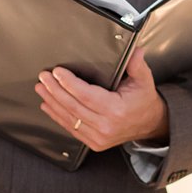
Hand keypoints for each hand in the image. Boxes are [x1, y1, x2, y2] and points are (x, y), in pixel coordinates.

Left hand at [35, 48, 168, 150]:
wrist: (149, 123)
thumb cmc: (143, 100)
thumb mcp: (144, 79)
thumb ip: (137, 64)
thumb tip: (135, 50)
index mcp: (116, 110)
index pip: (86, 95)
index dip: (69, 83)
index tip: (57, 72)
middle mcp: (106, 126)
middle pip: (73, 106)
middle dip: (55, 90)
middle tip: (44, 77)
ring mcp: (99, 137)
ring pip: (69, 118)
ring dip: (52, 102)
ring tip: (42, 88)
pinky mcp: (94, 143)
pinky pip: (71, 129)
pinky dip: (57, 116)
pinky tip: (47, 105)